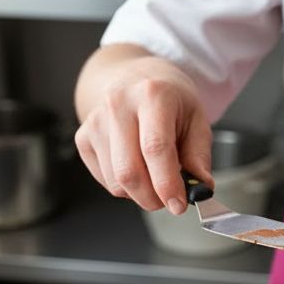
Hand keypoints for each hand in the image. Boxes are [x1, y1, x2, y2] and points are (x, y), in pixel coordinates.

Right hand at [75, 55, 212, 214]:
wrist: (137, 78)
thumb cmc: (169, 101)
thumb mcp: (196, 119)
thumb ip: (199, 156)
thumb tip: (201, 188)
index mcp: (152, 95)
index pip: (155, 148)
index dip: (167, 183)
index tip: (178, 204)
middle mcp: (118, 103)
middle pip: (129, 171)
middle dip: (152, 198)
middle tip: (169, 199)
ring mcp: (95, 120)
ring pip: (116, 182)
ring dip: (140, 194)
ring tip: (155, 177)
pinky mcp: (83, 137)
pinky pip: (105, 180)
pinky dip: (124, 187)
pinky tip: (137, 168)